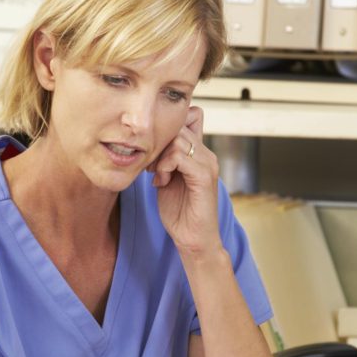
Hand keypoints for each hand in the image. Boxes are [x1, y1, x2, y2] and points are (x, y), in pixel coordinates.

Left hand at [149, 106, 221, 256]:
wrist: (194, 239)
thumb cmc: (180, 212)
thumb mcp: (168, 179)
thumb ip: (165, 160)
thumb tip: (148, 145)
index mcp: (200, 154)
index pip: (191, 117)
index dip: (168, 128)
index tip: (153, 152)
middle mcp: (207, 155)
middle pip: (180, 126)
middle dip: (160, 143)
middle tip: (151, 166)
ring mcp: (208, 165)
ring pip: (179, 139)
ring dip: (161, 156)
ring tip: (157, 175)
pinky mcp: (204, 177)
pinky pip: (181, 157)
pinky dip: (166, 166)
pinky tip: (161, 181)